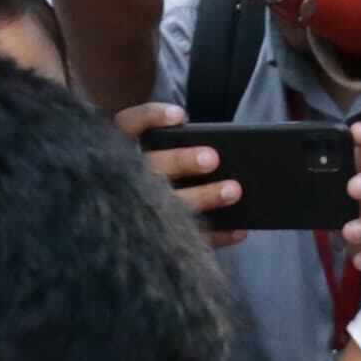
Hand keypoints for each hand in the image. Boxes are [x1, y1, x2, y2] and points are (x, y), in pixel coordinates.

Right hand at [115, 101, 246, 249]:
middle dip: (181, 161)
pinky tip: (239, 230)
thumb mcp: (154, 157)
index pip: (128, 125)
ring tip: (233, 191)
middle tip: (212, 159)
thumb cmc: (153, 180)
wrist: (125, 239)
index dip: (151, 119)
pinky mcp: (159, 243)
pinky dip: (216, 235)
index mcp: (121, 150)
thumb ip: (175, 148)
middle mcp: (125, 180)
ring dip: (203, 197)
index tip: (180, 117)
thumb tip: (217, 149)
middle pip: (151, 166)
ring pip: (169, 205)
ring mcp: (141, 215)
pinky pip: (187, 238)